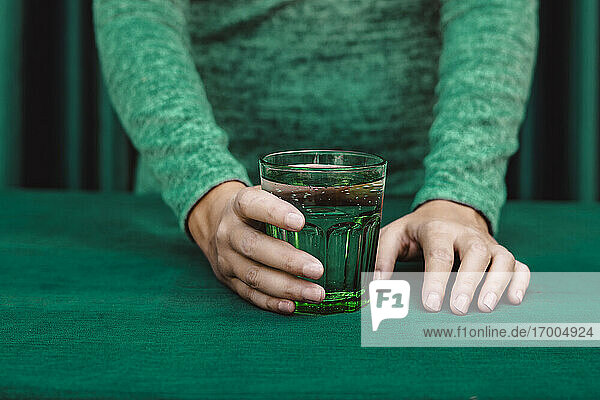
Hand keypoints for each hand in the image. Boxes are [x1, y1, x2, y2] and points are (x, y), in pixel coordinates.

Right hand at [187, 181, 324, 313]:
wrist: (217, 225)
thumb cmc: (257, 208)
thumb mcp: (269, 192)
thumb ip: (297, 191)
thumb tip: (341, 190)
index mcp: (240, 204)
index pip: (253, 205)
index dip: (275, 213)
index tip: (300, 222)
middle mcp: (229, 231)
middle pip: (254, 247)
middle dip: (287, 261)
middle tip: (317, 269)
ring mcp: (226, 258)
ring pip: (254, 275)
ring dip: (286, 287)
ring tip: (315, 293)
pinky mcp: (229, 280)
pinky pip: (249, 294)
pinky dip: (271, 302)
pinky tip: (292, 306)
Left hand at [375, 200, 529, 314]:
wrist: (449, 210)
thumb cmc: (418, 230)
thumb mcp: (394, 234)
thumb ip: (382, 257)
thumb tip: (377, 287)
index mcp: (437, 229)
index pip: (438, 253)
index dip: (435, 280)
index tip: (431, 304)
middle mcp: (466, 235)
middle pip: (474, 254)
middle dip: (467, 282)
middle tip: (458, 309)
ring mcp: (488, 244)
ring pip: (501, 259)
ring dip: (497, 283)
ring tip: (486, 307)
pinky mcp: (502, 253)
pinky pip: (519, 265)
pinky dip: (520, 281)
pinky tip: (514, 300)